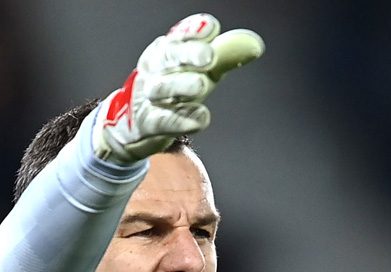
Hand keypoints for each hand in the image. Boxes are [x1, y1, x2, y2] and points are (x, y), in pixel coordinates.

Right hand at [93, 13, 264, 163]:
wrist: (137, 124)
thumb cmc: (175, 89)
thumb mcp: (200, 70)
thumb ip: (225, 56)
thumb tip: (253, 45)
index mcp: (167, 49)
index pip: (179, 35)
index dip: (193, 31)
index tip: (211, 29)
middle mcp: (155, 69)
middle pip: (169, 57)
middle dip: (188, 53)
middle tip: (208, 56)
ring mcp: (149, 98)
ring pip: (162, 88)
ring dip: (181, 85)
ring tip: (201, 85)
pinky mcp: (148, 124)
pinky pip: (164, 121)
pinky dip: (182, 120)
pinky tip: (200, 117)